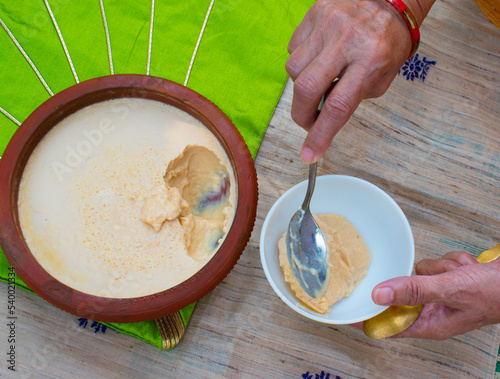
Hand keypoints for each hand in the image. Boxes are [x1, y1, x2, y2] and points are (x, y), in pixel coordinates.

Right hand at [286, 0, 414, 162]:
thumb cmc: (388, 42)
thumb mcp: (382, 78)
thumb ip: (352, 98)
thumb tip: (323, 116)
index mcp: (371, 60)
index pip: (338, 106)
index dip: (320, 135)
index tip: (309, 154)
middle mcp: (348, 40)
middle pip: (307, 88)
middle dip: (302, 114)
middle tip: (308, 120)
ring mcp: (328, 23)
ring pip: (294, 69)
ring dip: (301, 85)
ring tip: (320, 79)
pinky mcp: (315, 13)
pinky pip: (293, 48)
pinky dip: (301, 61)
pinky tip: (317, 58)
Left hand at [370, 251, 499, 338]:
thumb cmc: (496, 292)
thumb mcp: (450, 290)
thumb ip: (413, 291)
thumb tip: (378, 295)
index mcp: (431, 324)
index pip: (388, 325)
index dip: (368, 318)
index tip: (346, 311)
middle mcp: (433, 312)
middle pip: (402, 293)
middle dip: (418, 279)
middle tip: (439, 276)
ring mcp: (440, 295)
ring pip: (419, 273)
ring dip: (439, 268)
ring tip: (460, 272)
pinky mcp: (446, 281)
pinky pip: (434, 264)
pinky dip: (450, 262)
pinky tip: (465, 267)